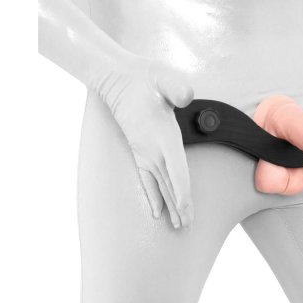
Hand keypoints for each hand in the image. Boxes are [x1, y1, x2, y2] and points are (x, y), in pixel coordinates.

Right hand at [98, 56, 194, 228]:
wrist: (115, 77)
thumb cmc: (143, 76)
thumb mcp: (162, 76)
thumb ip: (176, 87)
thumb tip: (186, 95)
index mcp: (163, 135)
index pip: (175, 169)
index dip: (182, 191)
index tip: (186, 209)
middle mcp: (153, 149)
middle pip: (170, 184)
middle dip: (180, 207)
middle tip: (187, 227)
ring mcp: (145, 152)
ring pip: (161, 186)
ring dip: (171, 206)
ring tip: (179, 225)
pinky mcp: (140, 151)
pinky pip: (148, 179)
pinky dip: (154, 196)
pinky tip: (158, 212)